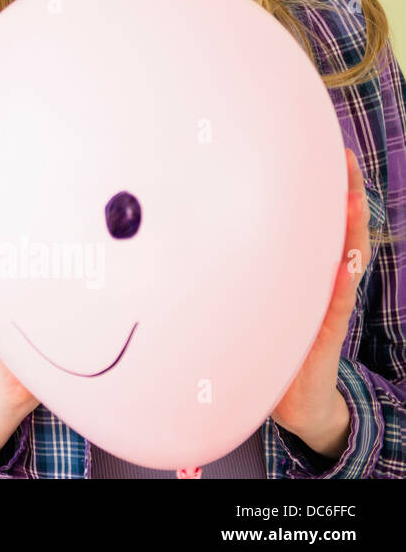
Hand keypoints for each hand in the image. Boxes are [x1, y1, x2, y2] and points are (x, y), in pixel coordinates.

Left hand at [269, 147, 370, 458]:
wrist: (294, 401)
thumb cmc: (270, 342)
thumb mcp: (256, 296)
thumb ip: (242, 265)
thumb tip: (196, 230)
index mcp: (309, 273)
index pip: (320, 224)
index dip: (323, 189)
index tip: (324, 151)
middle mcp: (324, 285)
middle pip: (340, 234)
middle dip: (346, 196)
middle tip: (345, 160)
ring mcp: (327, 310)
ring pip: (344, 267)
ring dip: (350, 234)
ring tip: (354, 202)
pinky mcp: (322, 339)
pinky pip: (332, 311)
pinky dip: (338, 291)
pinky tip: (341, 272)